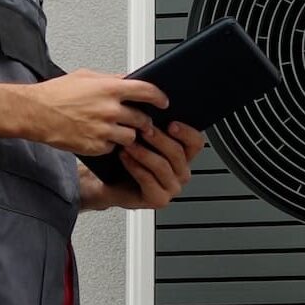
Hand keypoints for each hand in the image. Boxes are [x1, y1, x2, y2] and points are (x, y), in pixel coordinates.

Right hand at [21, 69, 167, 155]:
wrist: (35, 113)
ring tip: (117, 130)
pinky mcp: (95, 146)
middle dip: (144, 121)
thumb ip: (111, 79)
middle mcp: (109, 109)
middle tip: (141, 122)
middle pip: (142, 119)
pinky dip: (111, 144)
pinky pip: (114, 147)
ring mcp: (103, 130)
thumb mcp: (85, 76)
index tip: (164, 102)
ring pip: (131, 137)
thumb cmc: (56, 93)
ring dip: (128, 135)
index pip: (146, 91)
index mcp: (109, 89)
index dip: (159, 97)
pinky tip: (100, 137)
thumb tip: (129, 80)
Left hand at [80, 121, 206, 210]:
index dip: (186, 132)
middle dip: (159, 139)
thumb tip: (153, 105)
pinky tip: (125, 157)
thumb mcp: (142, 139)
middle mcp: (181, 172)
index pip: (196, 143)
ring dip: (144, 152)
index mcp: (183, 156)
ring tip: (129, 142)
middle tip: (144, 129)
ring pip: (162, 166)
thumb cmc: (127, 161)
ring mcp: (171, 188)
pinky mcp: (159, 199)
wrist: (109, 184)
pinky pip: (149, 180)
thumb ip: (153, 126)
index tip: (171, 123)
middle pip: (178, 153)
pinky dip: (136, 166)